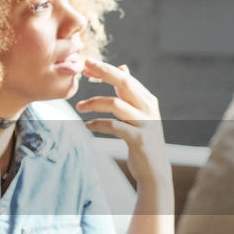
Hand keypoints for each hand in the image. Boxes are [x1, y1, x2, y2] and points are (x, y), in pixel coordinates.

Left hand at [76, 58, 169, 191]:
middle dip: (103, 73)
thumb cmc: (141, 138)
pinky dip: (98, 124)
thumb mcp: (137, 112)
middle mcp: (148, 108)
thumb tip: (122, 68)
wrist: (154, 169)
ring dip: (94, 103)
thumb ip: (129, 92)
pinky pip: (115, 127)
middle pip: (124, 83)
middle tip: (83, 68)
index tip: (86, 63)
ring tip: (79, 107)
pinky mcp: (138, 139)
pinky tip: (88, 126)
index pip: (124, 78)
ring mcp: (144, 123)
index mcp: (146, 99)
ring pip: (116, 105)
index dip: (105, 69)